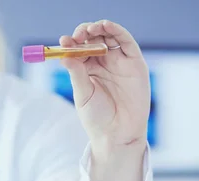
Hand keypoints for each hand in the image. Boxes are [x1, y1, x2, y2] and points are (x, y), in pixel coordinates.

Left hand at [60, 20, 149, 180]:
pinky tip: (105, 26)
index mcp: (89, 69)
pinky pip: (126, 42)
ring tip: (89, 30)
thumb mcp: (83, 94)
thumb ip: (76, 72)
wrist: (117, 135)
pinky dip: (117, 30)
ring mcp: (120, 62)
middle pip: (95, 38)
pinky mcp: (135, 64)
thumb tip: (64, 54)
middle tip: (77, 35)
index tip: (63, 42)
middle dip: (85, 33)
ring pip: (110, 36)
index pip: (80, 48)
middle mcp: (105, 63)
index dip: (72, 42)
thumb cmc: (98, 118)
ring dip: (99, 28)